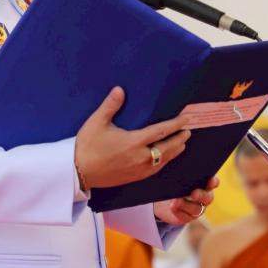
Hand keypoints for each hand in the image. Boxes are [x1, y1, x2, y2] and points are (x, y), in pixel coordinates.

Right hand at [75, 87, 190, 188]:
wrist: (78, 171)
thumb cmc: (87, 145)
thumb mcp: (97, 122)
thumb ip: (110, 106)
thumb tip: (120, 89)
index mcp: (133, 142)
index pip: (160, 132)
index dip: (175, 125)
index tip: (185, 119)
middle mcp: (140, 157)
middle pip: (167, 148)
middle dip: (179, 139)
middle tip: (188, 132)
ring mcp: (138, 170)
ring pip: (163, 161)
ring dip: (174, 152)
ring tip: (181, 145)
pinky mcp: (134, 178)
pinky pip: (155, 170)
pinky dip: (163, 162)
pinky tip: (164, 159)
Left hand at [154, 177, 218, 224]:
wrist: (163, 199)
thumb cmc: (172, 182)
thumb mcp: (176, 175)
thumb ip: (181, 171)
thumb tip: (177, 160)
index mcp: (204, 184)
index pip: (213, 182)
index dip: (214, 182)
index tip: (211, 180)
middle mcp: (203, 197)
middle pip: (207, 198)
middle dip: (201, 195)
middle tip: (193, 193)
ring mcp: (196, 209)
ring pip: (196, 209)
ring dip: (186, 205)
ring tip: (176, 201)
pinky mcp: (186, 217)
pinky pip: (185, 217)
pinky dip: (178, 211)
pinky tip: (172, 206)